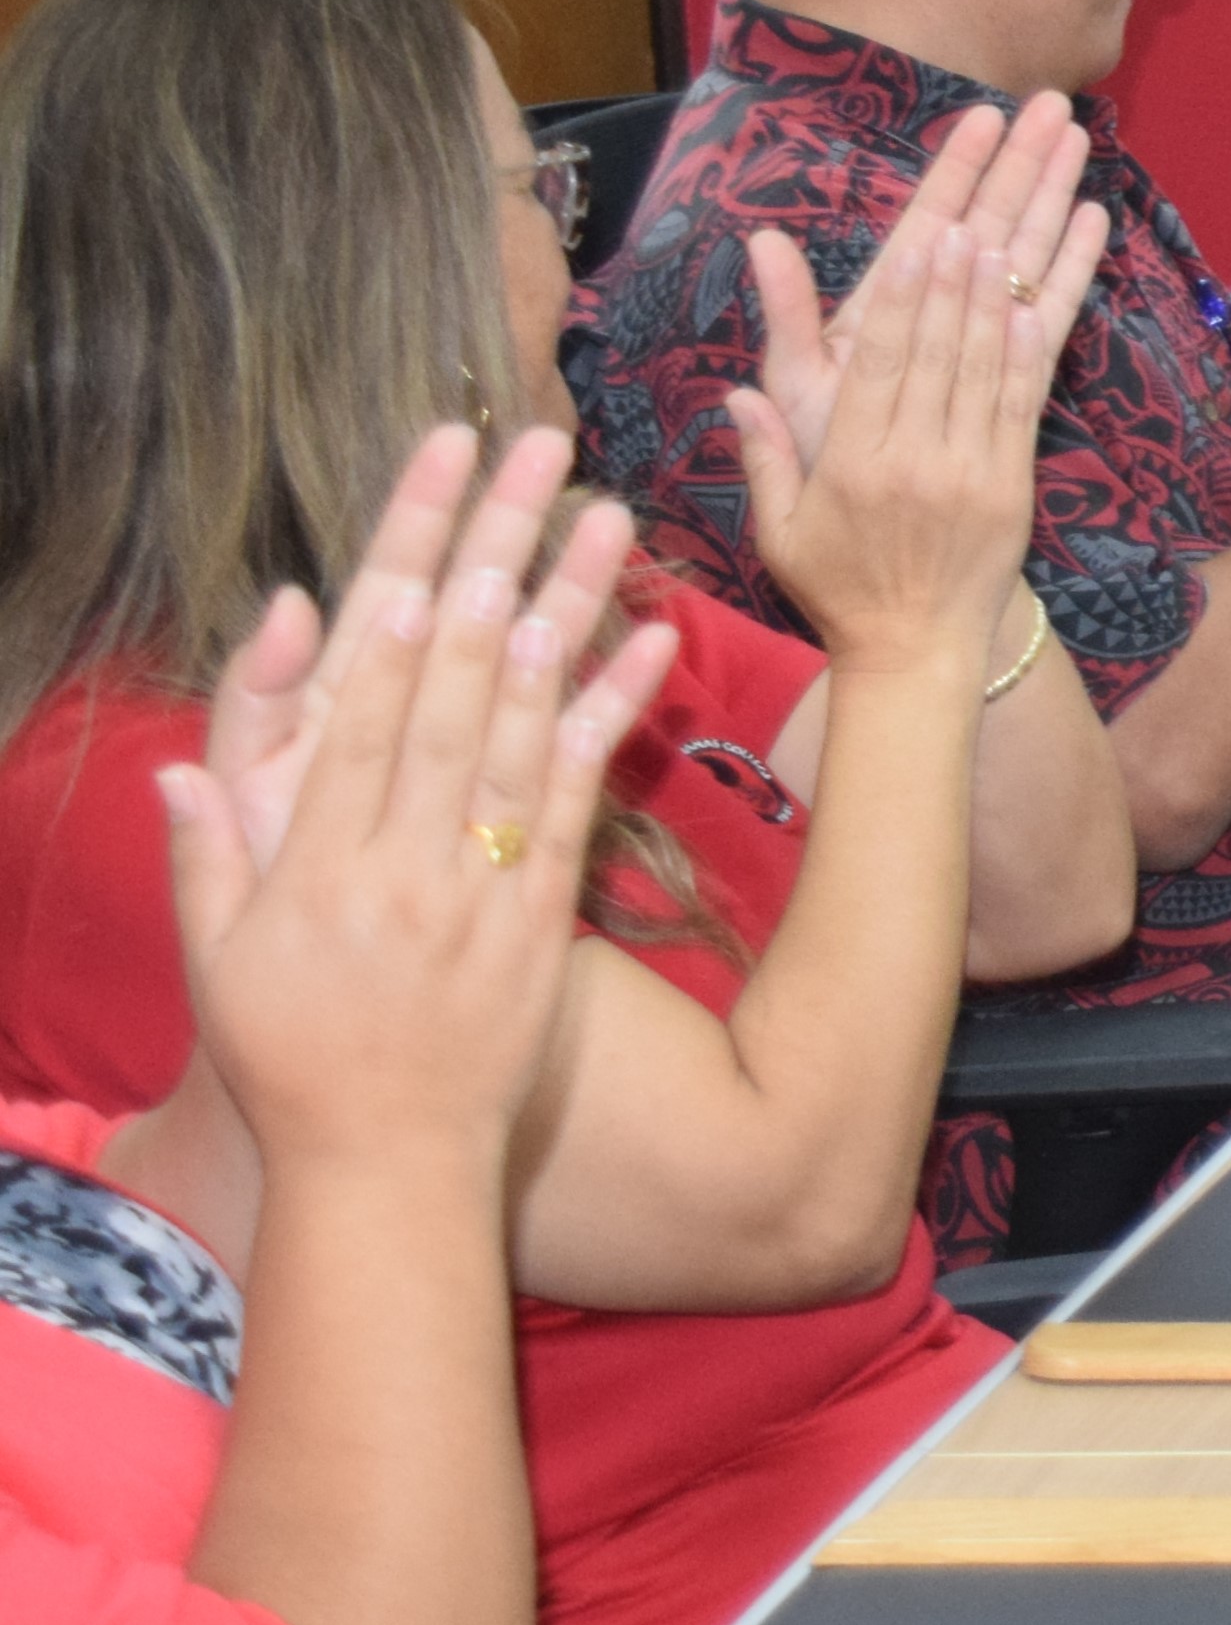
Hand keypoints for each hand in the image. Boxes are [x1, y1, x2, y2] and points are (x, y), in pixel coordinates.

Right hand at [163, 425, 671, 1183]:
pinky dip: (618, 714)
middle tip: (527, 462)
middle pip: (453, 686)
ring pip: (529, 725)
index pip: (359, 711)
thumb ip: (208, 847)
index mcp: (316, 859)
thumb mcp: (215, 955)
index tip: (423, 521)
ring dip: (567, 611)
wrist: (383, 1161)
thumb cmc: (286, 1053)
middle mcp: (405, 858)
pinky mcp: (545, 910)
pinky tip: (650, 637)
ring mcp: (484, 882)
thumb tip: (186, 758)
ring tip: (600, 514)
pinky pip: (586, 796)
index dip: (392, 611)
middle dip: (489, 563)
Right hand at [727, 165, 1099, 674]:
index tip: (918, 245)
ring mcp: (969, 474)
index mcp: (852, 466)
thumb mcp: (778, 529)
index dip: (903, 302)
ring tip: (1004, 245)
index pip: (878, 367)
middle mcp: (914, 463)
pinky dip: (1028, 357)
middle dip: (952, 285)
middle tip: (968, 222)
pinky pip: (1020, 410)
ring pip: (982, 373)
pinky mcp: (1012, 486)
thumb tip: (736, 394)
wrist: (915, 651)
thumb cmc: (837, 587)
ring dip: (993, 305)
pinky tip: (1035, 310)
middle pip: (935, 356)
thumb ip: (764, 456)